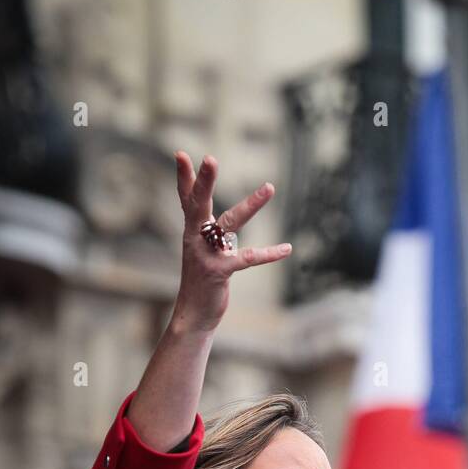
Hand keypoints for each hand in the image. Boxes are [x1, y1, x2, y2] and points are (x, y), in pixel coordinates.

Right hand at [171, 152, 291, 334]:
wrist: (193, 314)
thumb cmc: (200, 280)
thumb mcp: (200, 252)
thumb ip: (205, 233)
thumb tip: (213, 220)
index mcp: (191, 231)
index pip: (186, 199)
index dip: (184, 178)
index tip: (181, 154)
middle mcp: (195, 239)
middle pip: (199, 204)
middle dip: (204, 182)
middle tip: (210, 158)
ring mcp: (207, 255)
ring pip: (230, 223)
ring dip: (251, 205)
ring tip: (270, 187)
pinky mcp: (219, 273)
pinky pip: (247, 259)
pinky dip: (268, 254)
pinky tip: (286, 248)